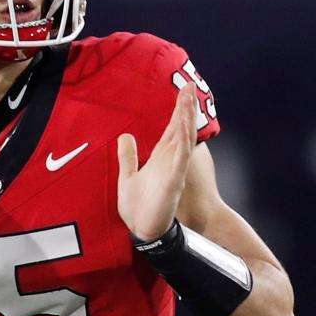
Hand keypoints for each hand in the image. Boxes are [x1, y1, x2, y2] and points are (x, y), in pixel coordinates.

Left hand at [116, 84, 197, 241]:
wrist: (142, 229)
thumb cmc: (138, 207)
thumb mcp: (128, 176)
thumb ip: (128, 157)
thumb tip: (125, 136)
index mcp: (161, 158)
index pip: (172, 128)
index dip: (178, 109)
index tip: (185, 90)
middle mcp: (170, 161)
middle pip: (181, 129)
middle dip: (186, 108)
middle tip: (190, 86)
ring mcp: (174, 171)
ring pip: (183, 141)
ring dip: (186, 121)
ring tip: (188, 100)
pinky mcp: (172, 183)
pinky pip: (179, 162)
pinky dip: (181, 147)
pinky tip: (183, 132)